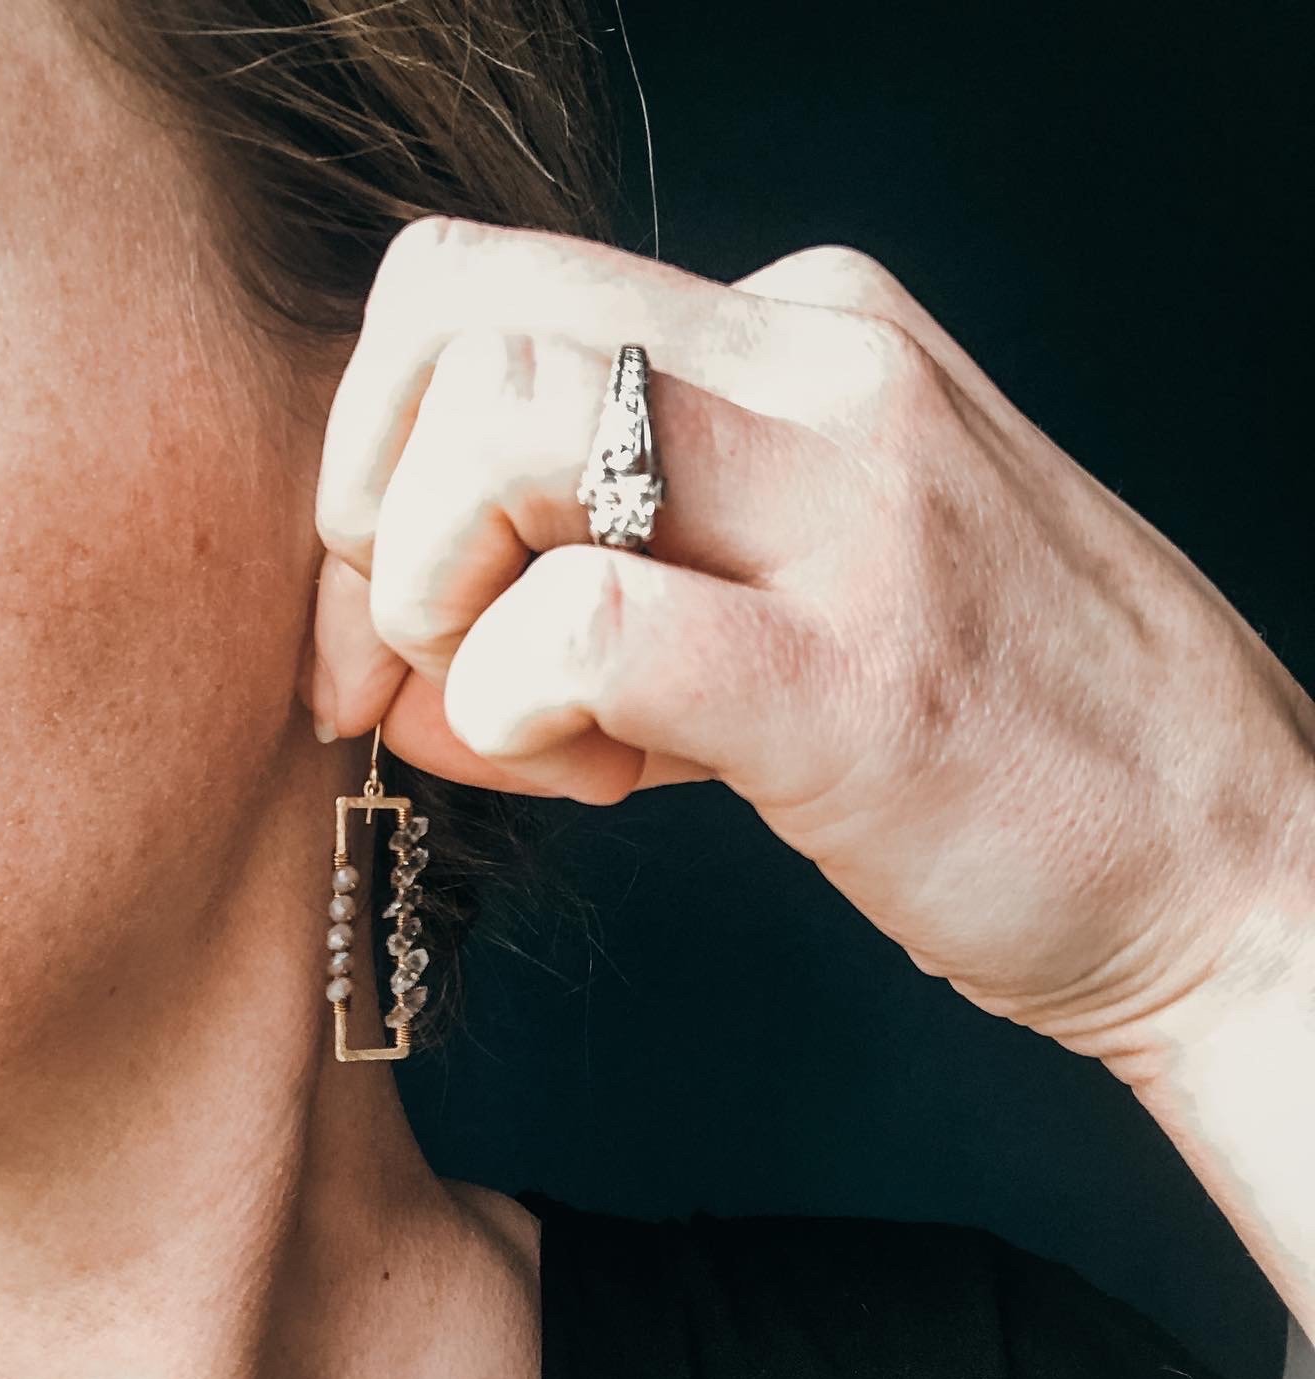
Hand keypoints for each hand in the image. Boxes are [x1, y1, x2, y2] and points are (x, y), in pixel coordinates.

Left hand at [309, 218, 1314, 1074]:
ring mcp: (854, 507)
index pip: (488, 298)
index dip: (379, 452)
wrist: (1226, 865)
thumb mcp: (797, 594)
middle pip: (457, 318)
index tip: (401, 614)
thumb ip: (605, 585)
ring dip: (433, 597)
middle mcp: (826, 369)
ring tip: (529, 725)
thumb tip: (399, 653)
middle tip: (408, 661)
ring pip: (498, 427)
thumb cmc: (996, 739)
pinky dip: (511, 709)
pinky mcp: (857, 674)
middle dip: (367, 509)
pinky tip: (592, 777)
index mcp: (806, 336)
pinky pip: (581, 623)